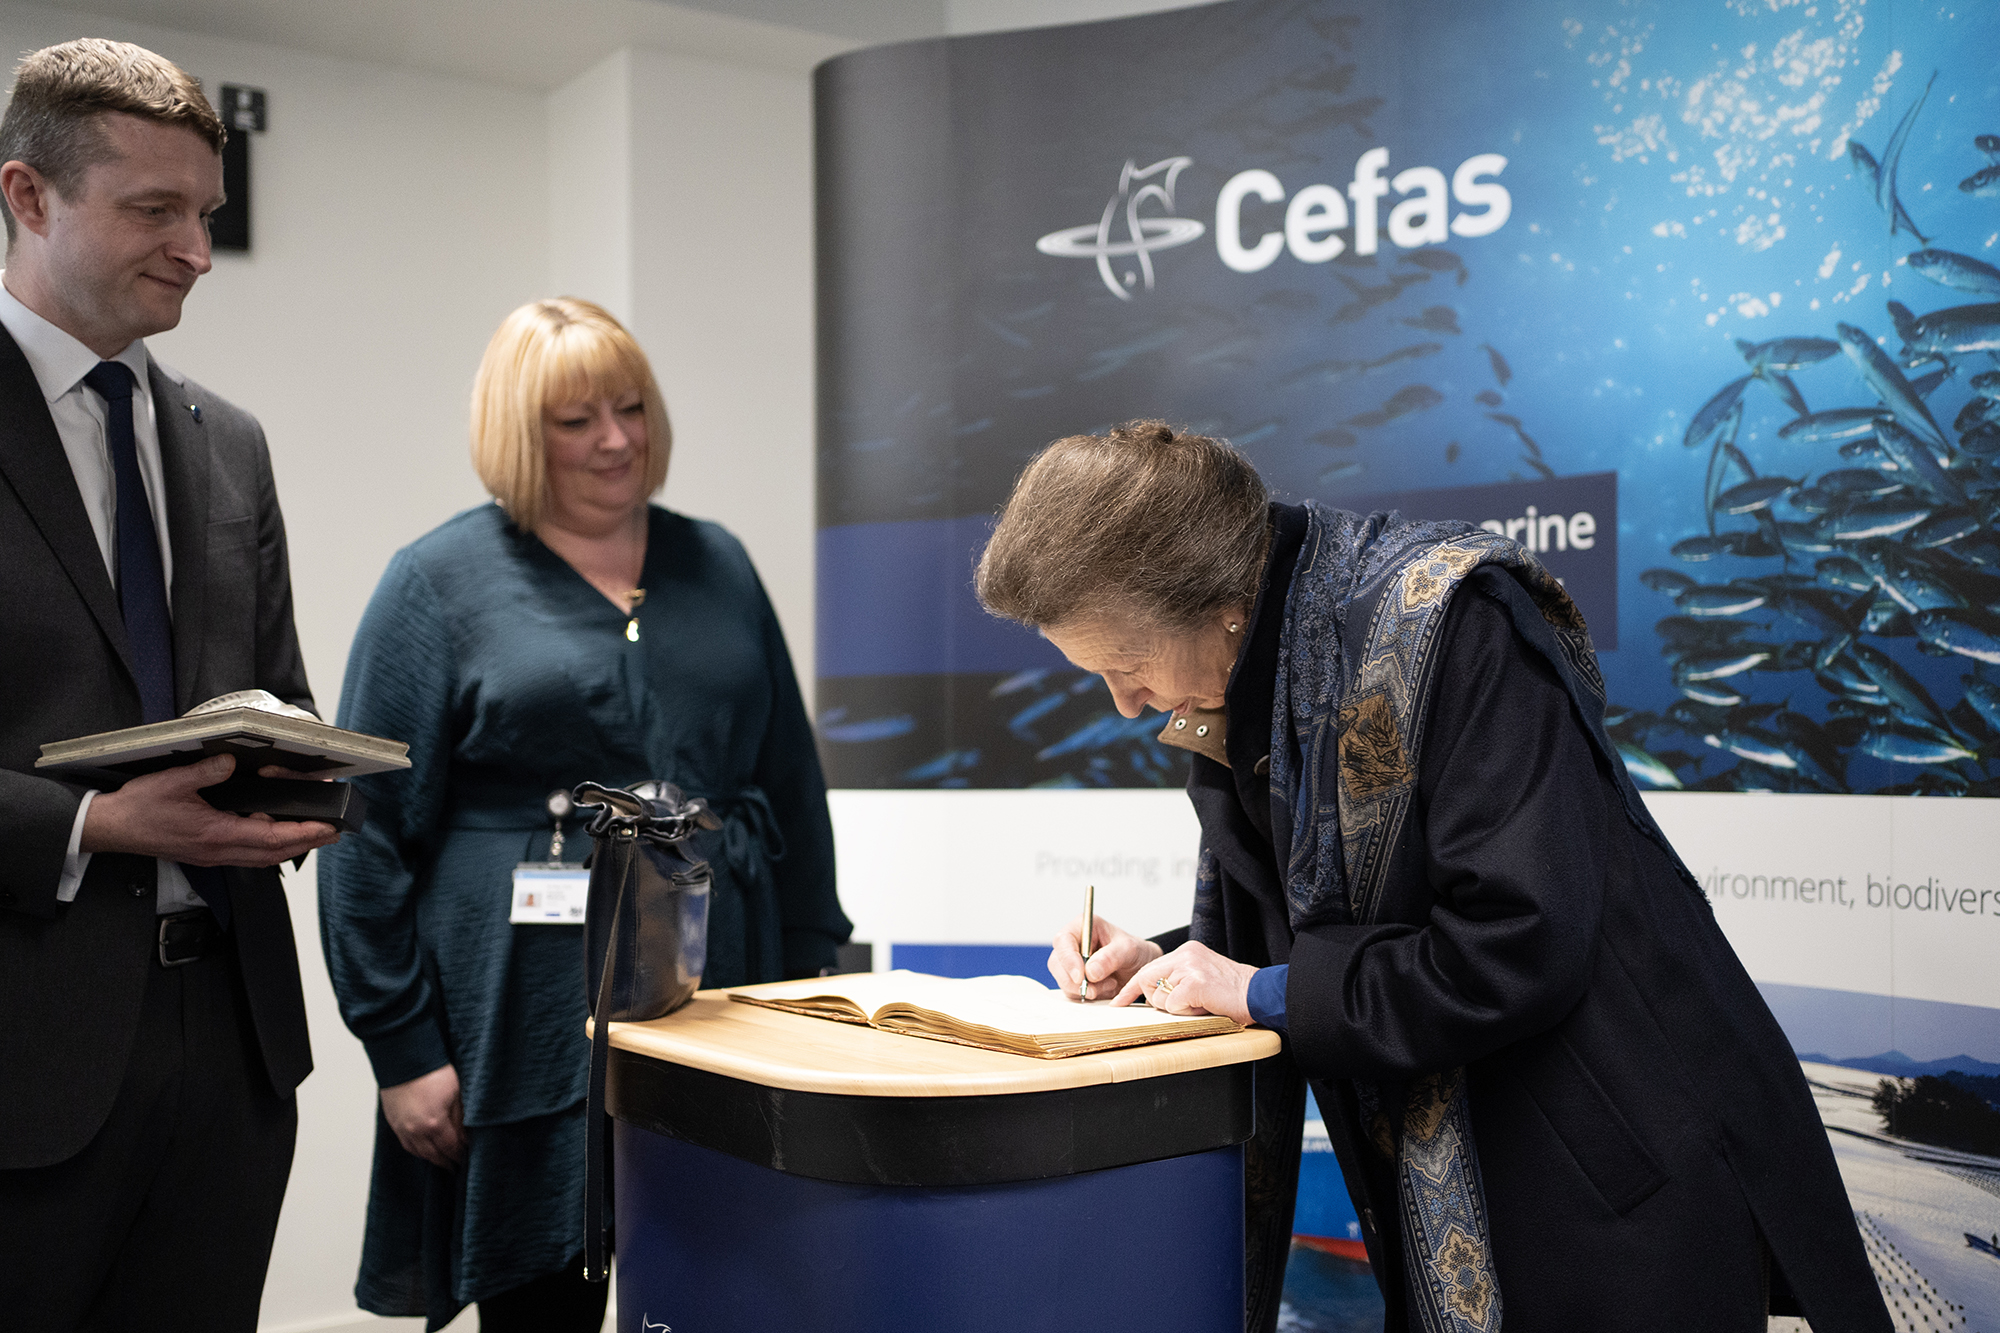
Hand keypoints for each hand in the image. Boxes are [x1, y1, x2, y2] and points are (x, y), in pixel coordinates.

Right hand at [80, 754, 339, 865]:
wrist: (111, 829)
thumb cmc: (138, 808)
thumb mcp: (172, 782)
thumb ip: (205, 771)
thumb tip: (231, 761)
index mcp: (215, 835)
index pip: (272, 838)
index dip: (304, 834)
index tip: (328, 828)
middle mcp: (219, 850)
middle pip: (275, 853)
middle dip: (308, 843)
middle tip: (334, 832)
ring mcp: (213, 855)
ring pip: (263, 857)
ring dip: (291, 846)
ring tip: (313, 833)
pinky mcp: (206, 852)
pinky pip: (247, 854)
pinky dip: (268, 846)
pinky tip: (274, 832)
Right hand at [381, 1064, 465, 1168]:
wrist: (405, 1057)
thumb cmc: (433, 1070)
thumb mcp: (456, 1093)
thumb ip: (460, 1118)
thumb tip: (466, 1136)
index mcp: (434, 1124)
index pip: (450, 1148)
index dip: (460, 1155)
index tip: (466, 1158)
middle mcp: (415, 1130)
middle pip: (433, 1155)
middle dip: (446, 1162)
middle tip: (456, 1166)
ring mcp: (401, 1127)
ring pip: (417, 1152)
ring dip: (431, 1158)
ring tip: (442, 1161)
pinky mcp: (393, 1121)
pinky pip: (405, 1143)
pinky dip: (416, 1150)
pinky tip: (423, 1149)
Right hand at [1049, 913, 1161, 1001]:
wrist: (1140, 968)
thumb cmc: (1134, 951)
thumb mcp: (1128, 950)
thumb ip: (1110, 958)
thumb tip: (1090, 971)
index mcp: (1082, 926)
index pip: (1063, 940)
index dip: (1068, 959)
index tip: (1081, 977)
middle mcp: (1073, 944)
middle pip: (1057, 963)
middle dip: (1074, 981)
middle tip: (1094, 990)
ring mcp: (1071, 963)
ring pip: (1063, 980)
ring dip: (1085, 989)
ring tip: (1110, 984)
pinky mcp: (1074, 980)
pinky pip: (1072, 992)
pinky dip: (1088, 996)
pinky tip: (1106, 989)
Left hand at [1112, 941, 1258, 1025]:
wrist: (1260, 993)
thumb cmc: (1232, 993)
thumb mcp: (1201, 978)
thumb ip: (1178, 980)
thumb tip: (1153, 997)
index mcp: (1186, 952)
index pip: (1148, 968)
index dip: (1131, 989)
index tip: (1118, 1002)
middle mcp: (1185, 955)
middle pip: (1145, 980)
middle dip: (1153, 999)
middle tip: (1179, 1005)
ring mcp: (1189, 967)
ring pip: (1158, 996)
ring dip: (1175, 1008)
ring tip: (1200, 1003)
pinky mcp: (1194, 982)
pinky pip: (1172, 1005)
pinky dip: (1185, 1012)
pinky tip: (1203, 1006)